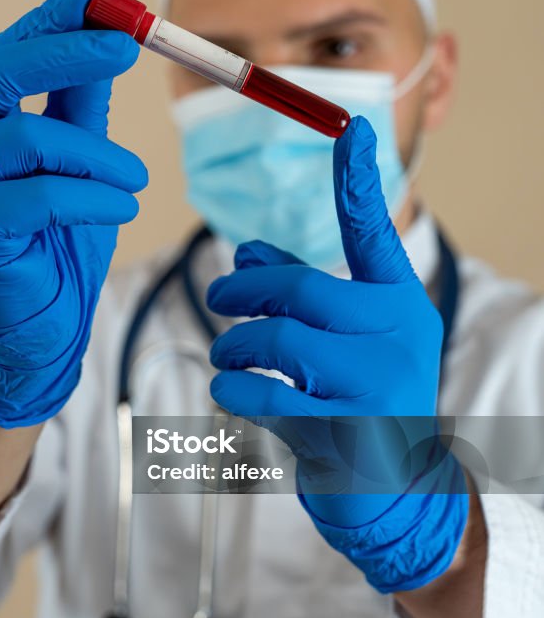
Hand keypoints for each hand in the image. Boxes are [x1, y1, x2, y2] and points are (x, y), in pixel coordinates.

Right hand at [0, 0, 146, 426]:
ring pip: (27, 139)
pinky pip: (38, 193)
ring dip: (98, 157)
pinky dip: (92, 197)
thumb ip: (80, 103)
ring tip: (135, 182)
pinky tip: (121, 208)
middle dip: (67, 52)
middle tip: (129, 43)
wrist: (35, 330)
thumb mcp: (75, 164)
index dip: (49, 18)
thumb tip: (106, 31)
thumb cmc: (54, 245)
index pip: (3, 57)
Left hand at [207, 116, 467, 591]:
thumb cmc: (363, 401)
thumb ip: (301, 295)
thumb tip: (246, 253)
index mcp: (399, 303)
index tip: (353, 126)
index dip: (358, 180)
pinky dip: (235, 391)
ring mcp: (376, 386)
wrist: (398, 491)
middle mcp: (396, 336)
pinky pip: (264, 396)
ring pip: (276, 342)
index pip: (375, 232)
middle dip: (243, 294)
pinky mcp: (345, 433)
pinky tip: (233, 393)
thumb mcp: (344, 341)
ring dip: (236, 349)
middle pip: (298, 292)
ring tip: (230, 359)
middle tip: (219, 300)